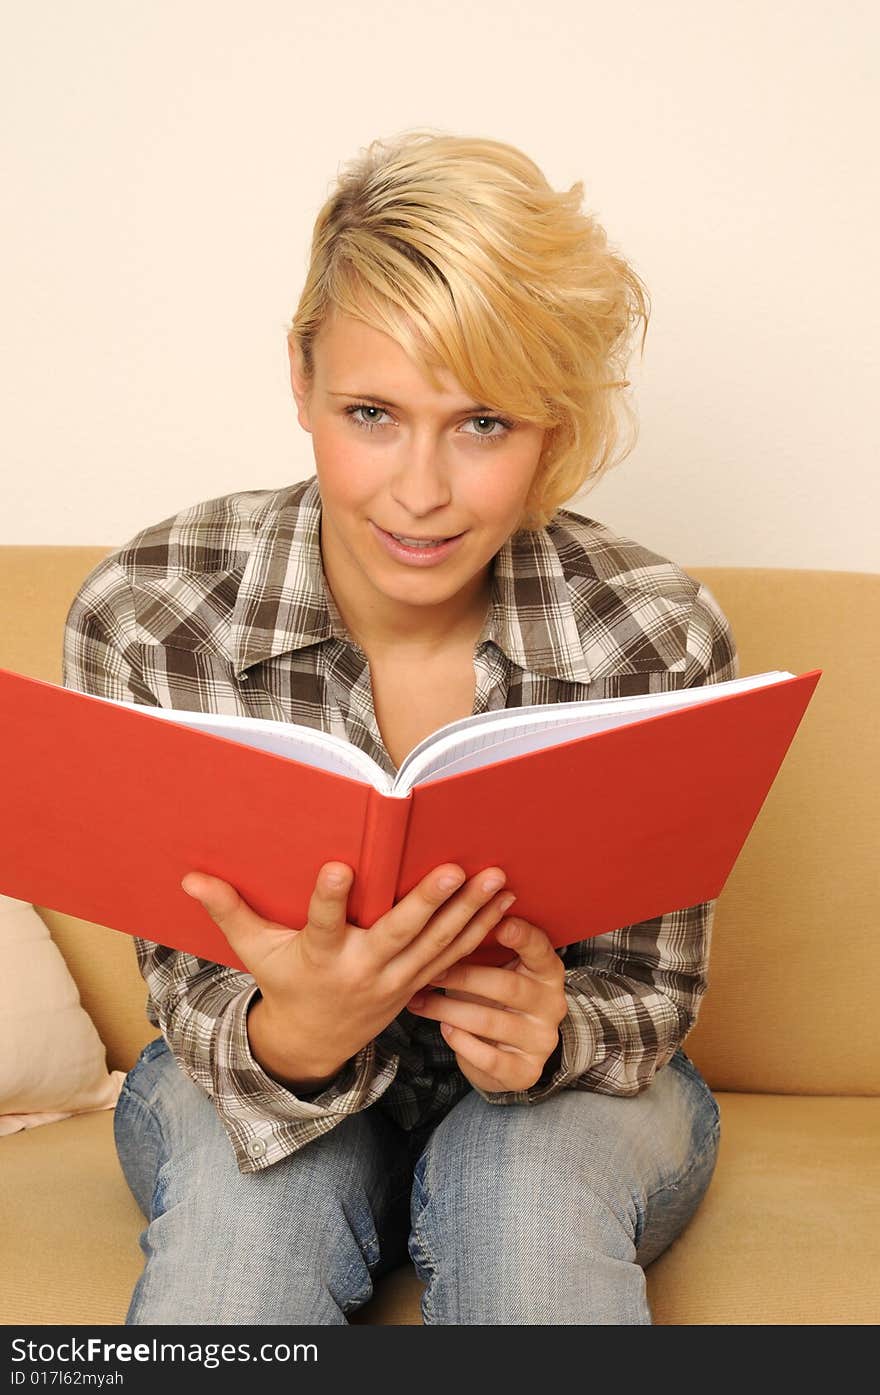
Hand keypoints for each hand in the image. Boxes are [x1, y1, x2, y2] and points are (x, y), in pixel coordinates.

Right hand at [179, 861, 516, 1083]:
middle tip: (454, 869)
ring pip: (438, 945)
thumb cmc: (284, 983)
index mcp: (320, 958)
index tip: (339, 866)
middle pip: (398, 936)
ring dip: (471, 912)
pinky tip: (506, 903)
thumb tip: (188, 875)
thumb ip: (229, 910)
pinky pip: (455, 957)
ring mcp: (396, 981)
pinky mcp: (418, 983)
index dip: (330, 899)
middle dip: (428, 903)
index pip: (323, 925)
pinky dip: (482, 931)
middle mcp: (362, 971)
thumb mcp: (255, 952)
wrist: (316, 1042)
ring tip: (497, 878)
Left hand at [406, 917, 567, 1092]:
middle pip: (508, 986)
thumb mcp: (495, 967)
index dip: (522, 937)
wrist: (507, 1050)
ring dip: (450, 1010)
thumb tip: (444, 906)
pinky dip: (462, 1043)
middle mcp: (552, 1004)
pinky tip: (443, 1029)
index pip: (540, 949)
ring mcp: (541, 1039)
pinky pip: (490, 1058)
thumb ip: (482, 942)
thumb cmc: (491, 994)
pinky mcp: (525, 1071)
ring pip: (492, 1022)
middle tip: (431, 972)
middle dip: (465, 978)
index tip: (500, 924)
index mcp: (547, 971)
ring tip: (420, 1000)